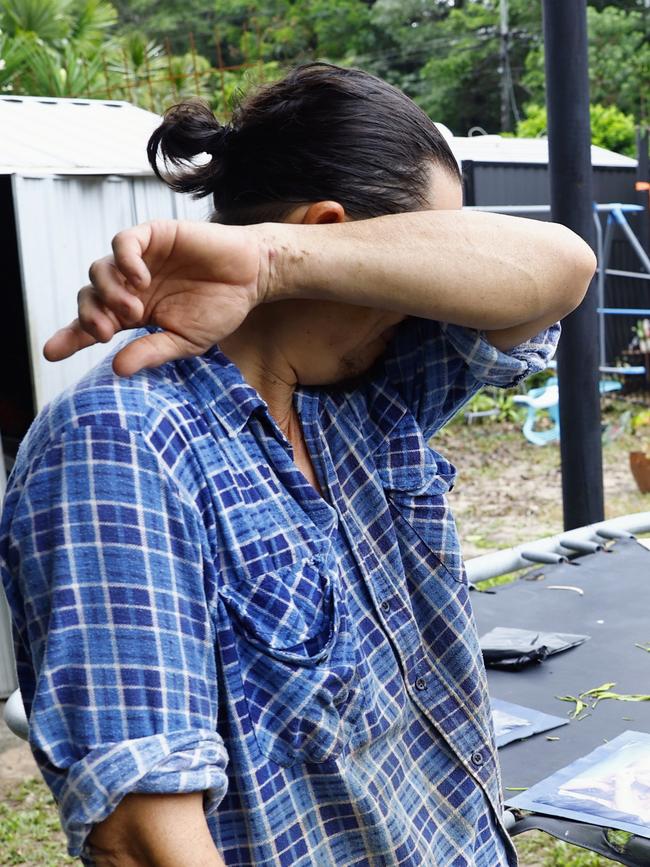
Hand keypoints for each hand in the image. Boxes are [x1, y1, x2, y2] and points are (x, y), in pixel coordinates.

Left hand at [43, 220, 266, 376]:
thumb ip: (152, 352)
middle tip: (104, 334)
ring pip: (99, 271)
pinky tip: (140, 279)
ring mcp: (139, 260)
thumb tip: (118, 368)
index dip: (71, 337)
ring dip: (108, 293)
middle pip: (89, 297)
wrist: (252, 277)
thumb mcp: (185, 340)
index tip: (52, 352)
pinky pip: (123, 243)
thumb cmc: (220, 308)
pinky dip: (124, 261)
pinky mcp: (153, 235)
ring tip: (132, 310)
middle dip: (88, 318)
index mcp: (135, 313)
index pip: (94, 324)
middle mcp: (130, 285)